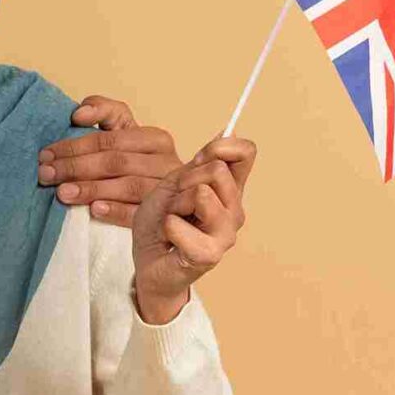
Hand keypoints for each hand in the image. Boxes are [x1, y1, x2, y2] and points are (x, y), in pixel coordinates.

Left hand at [40, 96, 181, 228]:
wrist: (168, 198)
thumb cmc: (134, 163)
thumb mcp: (122, 131)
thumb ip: (103, 111)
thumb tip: (79, 113)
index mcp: (155, 138)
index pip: (109, 140)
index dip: (75, 146)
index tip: (46, 155)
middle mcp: (166, 162)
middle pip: (116, 162)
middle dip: (76, 168)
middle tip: (46, 175)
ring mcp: (166, 191)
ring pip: (128, 186)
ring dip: (92, 189)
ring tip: (63, 193)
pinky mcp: (163, 216)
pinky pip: (139, 213)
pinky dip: (116, 211)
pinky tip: (94, 211)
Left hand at [131, 136, 256, 322]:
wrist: (147, 261)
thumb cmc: (161, 223)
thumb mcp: (174, 184)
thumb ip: (199, 164)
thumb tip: (227, 132)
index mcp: (229, 190)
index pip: (246, 153)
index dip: (222, 146)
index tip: (199, 158)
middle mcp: (235, 211)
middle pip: (218, 170)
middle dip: (185, 180)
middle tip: (176, 202)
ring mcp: (226, 233)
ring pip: (201, 194)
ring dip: (175, 204)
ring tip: (173, 220)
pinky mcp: (210, 254)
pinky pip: (179, 223)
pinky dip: (166, 226)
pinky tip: (169, 238)